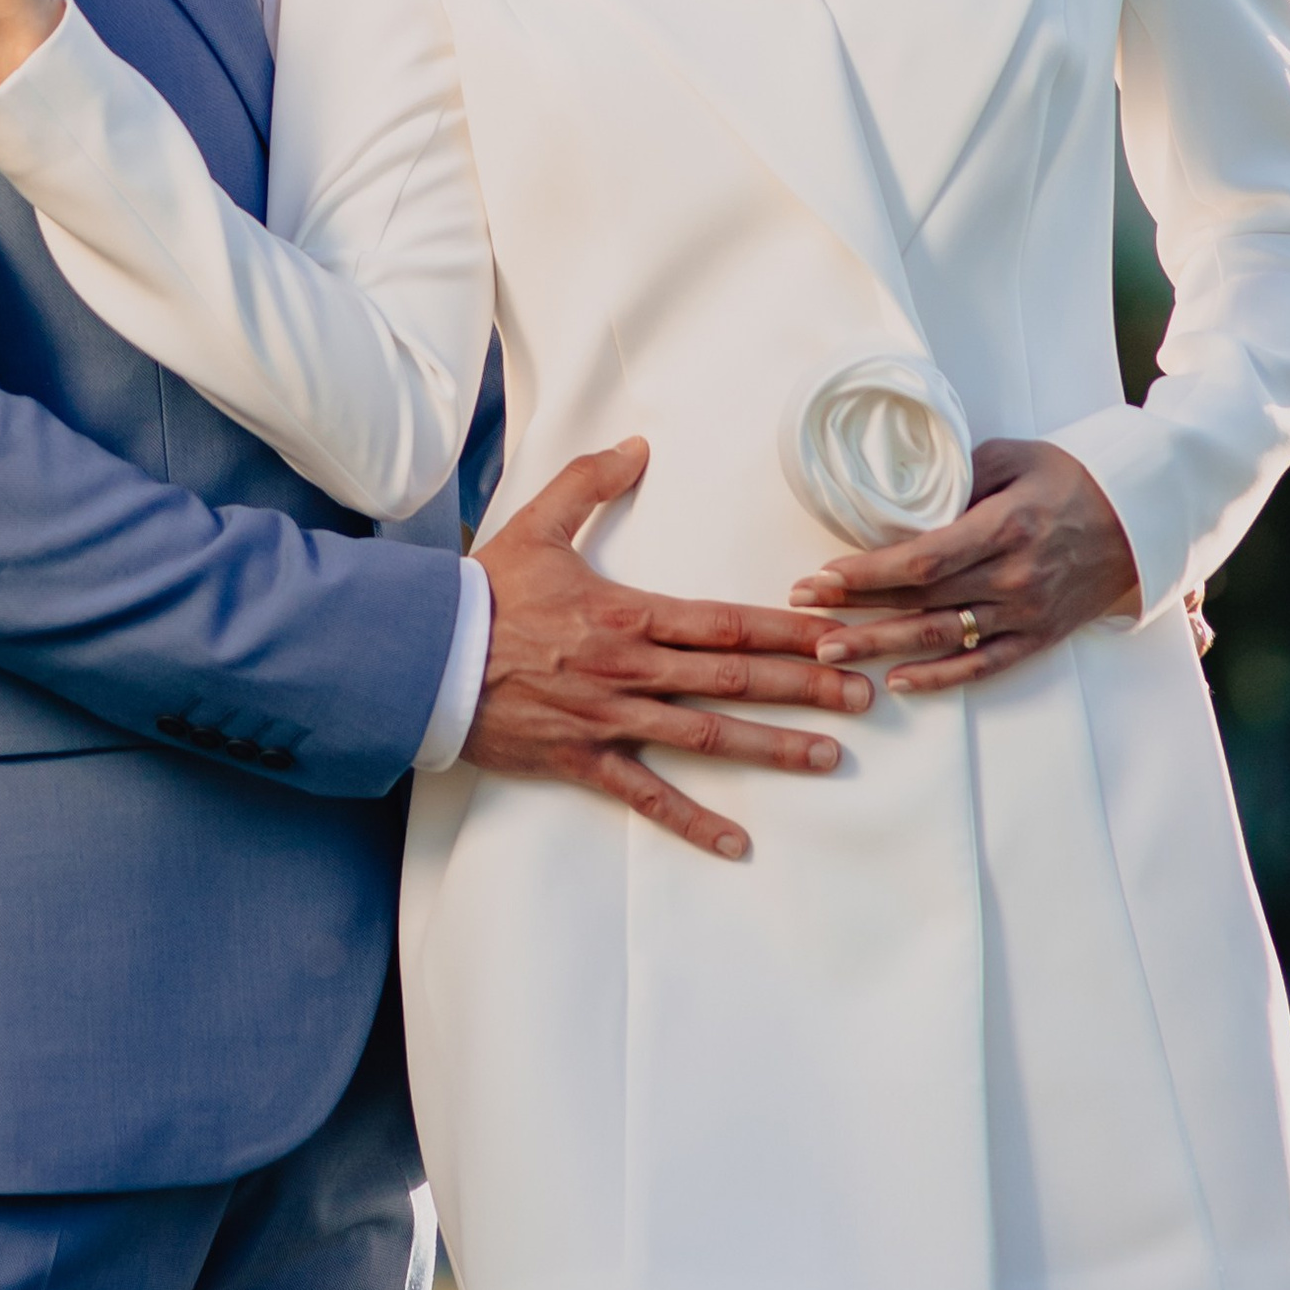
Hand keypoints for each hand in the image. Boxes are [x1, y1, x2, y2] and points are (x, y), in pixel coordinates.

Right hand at [465, 439, 872, 859]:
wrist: (423, 656)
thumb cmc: (482, 593)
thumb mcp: (535, 525)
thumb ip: (589, 482)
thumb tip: (637, 447)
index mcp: (630, 614)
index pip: (729, 621)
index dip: (791, 628)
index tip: (841, 634)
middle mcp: (632, 669)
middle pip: (736, 678)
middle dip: (807, 687)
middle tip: (866, 695)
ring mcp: (611, 719)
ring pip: (707, 736)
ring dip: (772, 747)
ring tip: (830, 756)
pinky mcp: (583, 759)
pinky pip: (646, 796)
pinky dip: (691, 822)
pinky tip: (736, 843)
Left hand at [787, 437, 1137, 692]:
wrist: (1142, 520)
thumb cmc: (1072, 479)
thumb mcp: (1016, 456)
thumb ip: (959, 474)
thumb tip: (903, 492)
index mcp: (1005, 526)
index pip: (921, 558)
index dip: (866, 571)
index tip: (820, 575)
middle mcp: (1014, 576)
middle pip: (920, 599)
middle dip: (855, 607)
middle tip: (802, 612)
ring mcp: (1026, 612)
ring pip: (942, 636)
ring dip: (881, 646)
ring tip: (830, 651)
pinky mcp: (1038, 636)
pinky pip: (984, 665)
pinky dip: (941, 678)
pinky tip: (899, 682)